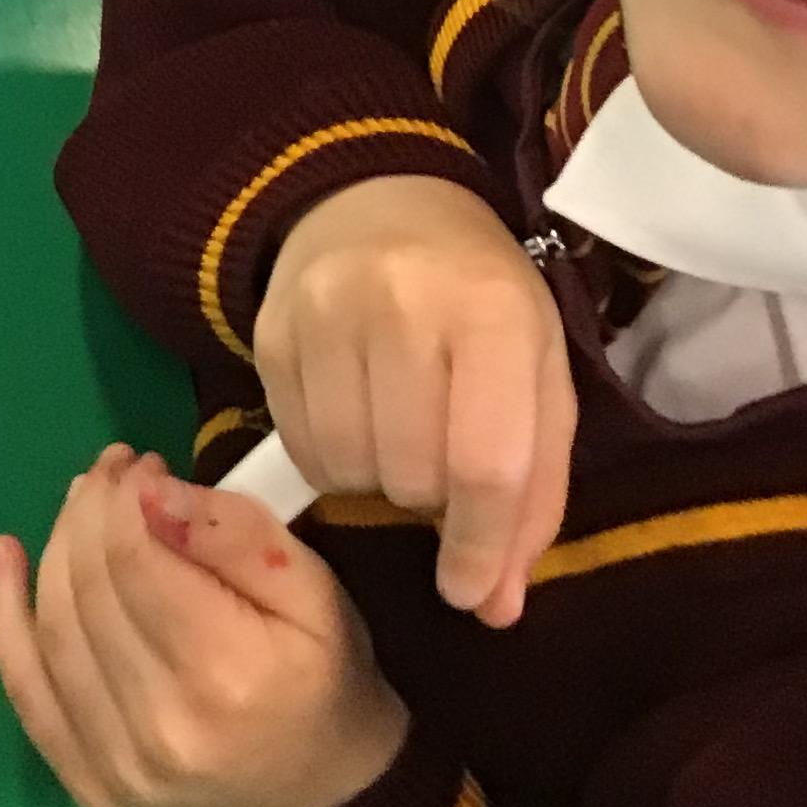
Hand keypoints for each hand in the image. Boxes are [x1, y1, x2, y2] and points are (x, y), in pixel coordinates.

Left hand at [0, 447, 407, 806]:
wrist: (320, 785)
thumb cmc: (323, 673)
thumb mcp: (312, 587)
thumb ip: (234, 533)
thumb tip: (150, 494)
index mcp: (226, 674)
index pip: (134, 560)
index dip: (124, 497)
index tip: (144, 466)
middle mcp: (161, 731)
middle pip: (87, 589)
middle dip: (90, 510)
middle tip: (113, 470)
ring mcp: (117, 771)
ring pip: (53, 629)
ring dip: (55, 548)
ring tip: (82, 502)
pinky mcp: (90, 790)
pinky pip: (26, 691)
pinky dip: (4, 619)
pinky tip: (5, 557)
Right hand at [256, 176, 576, 626]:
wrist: (377, 200)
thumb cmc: (478, 298)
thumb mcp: (536, 376)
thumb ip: (533, 493)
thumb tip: (495, 607)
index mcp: (493, 311)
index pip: (486, 463)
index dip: (480, 545)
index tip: (471, 591)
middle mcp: (403, 302)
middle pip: (411, 474)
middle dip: (430, 498)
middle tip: (440, 464)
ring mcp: (325, 310)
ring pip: (348, 468)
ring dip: (378, 481)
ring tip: (396, 435)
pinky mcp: (270, 328)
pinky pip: (298, 446)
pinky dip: (332, 459)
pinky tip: (355, 419)